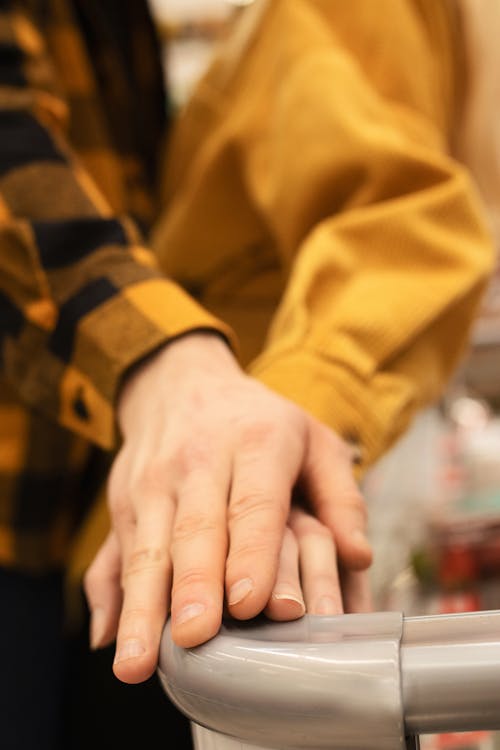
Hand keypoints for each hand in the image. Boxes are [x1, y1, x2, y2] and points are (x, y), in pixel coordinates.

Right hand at [83, 332, 371, 683]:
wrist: (180, 382)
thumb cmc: (257, 421)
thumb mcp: (313, 439)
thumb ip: (340, 496)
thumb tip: (358, 557)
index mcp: (255, 442)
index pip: (254, 503)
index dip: (252, 553)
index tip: (251, 603)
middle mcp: (198, 460)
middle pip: (195, 529)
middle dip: (195, 585)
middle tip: (197, 637)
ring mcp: (154, 481)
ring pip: (147, 548)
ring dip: (143, 606)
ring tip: (136, 661)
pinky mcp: (124, 500)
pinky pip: (117, 551)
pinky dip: (114, 595)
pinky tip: (111, 637)